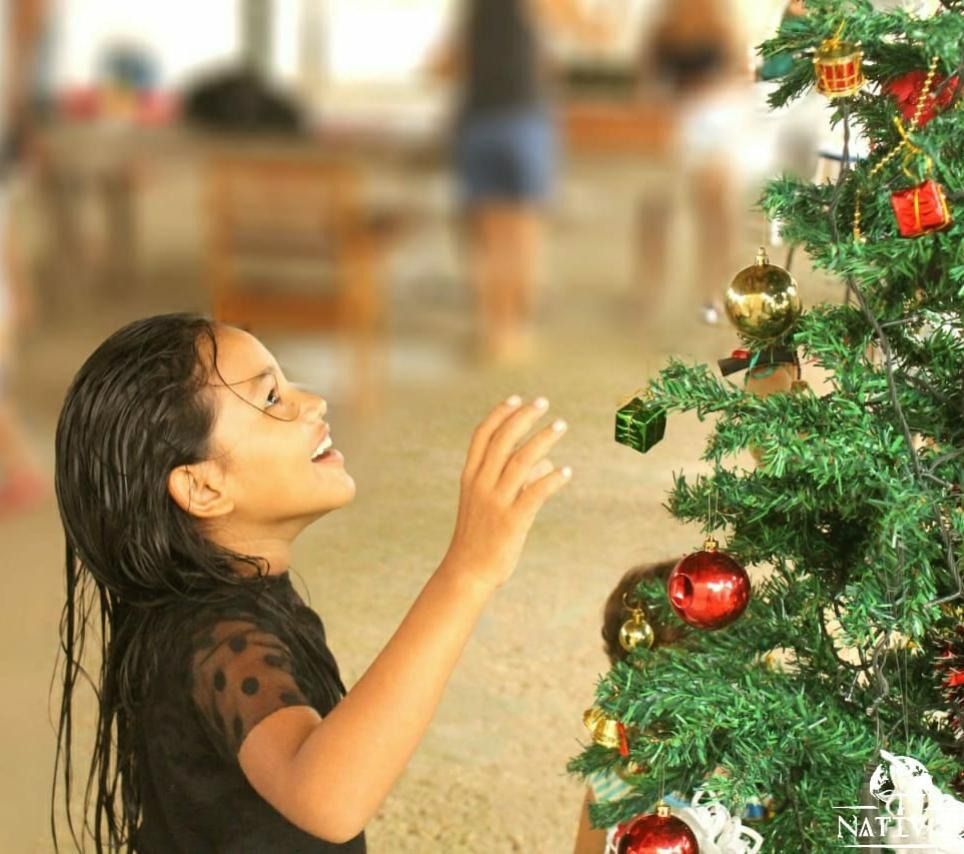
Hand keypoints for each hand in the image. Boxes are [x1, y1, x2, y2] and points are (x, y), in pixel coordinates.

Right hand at [442, 396, 570, 591]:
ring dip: (543, 439)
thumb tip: (547, 462)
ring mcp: (496, 502)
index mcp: (470, 477)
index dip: (500, 414)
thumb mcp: (485, 501)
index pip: (483, 436)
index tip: (517, 398)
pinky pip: (535, 493)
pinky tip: (567, 472)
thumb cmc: (480, 534)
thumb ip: (512, 478)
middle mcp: (481, 484)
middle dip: (524, 417)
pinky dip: (552, 479)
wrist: (468, 571)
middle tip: (543, 403)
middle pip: (503, 440)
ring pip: (522, 461)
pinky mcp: (513, 520)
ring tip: (560, 426)